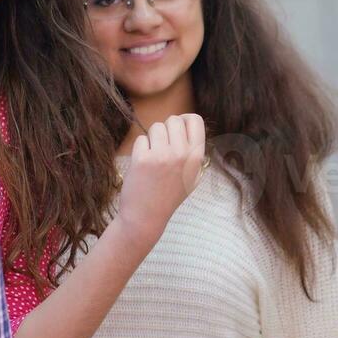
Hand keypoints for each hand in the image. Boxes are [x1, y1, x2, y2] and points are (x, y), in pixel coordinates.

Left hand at [116, 114, 205, 249]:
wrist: (146, 216)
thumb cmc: (168, 196)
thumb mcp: (191, 176)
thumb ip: (192, 153)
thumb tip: (186, 125)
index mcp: (197, 158)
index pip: (196, 120)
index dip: (184, 120)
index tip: (177, 128)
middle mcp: (182, 154)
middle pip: (174, 120)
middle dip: (166, 128)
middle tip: (162, 146)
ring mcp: (162, 156)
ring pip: (156, 127)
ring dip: (152, 138)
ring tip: (153, 157)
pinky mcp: (143, 159)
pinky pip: (141, 139)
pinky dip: (140, 149)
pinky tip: (143, 166)